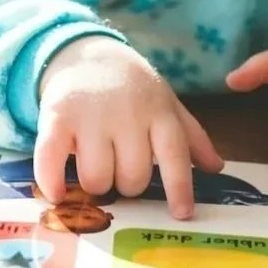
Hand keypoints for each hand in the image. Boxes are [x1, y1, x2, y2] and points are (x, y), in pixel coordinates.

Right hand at [36, 36, 222, 217]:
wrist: (87, 54)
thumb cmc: (132, 87)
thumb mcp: (166, 103)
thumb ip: (191, 137)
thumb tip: (216, 168)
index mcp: (159, 112)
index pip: (175, 154)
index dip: (180, 187)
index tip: (182, 214)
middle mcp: (127, 115)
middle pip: (132, 177)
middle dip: (128, 185)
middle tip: (121, 170)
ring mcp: (91, 116)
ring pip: (97, 178)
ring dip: (96, 184)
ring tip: (96, 168)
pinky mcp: (56, 117)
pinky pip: (51, 159)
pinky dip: (52, 182)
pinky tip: (57, 193)